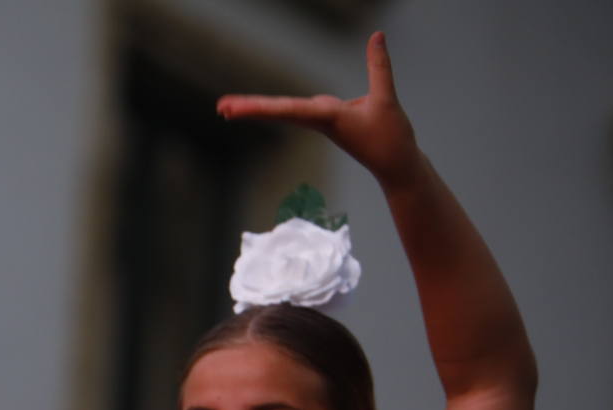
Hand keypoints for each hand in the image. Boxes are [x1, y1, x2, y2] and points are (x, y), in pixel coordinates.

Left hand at [216, 32, 421, 185]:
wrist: (396, 166)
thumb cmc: (391, 138)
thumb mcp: (386, 99)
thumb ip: (379, 66)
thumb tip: (377, 35)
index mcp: (327, 118)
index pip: (287, 110)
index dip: (259, 108)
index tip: (235, 110)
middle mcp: (318, 121)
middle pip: (278, 112)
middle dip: (249, 109)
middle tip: (221, 107)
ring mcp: (321, 122)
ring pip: (283, 112)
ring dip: (256, 109)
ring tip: (227, 108)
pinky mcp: (327, 121)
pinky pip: (295, 111)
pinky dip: (274, 109)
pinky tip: (261, 109)